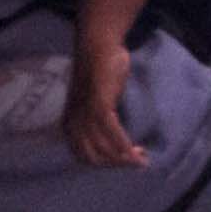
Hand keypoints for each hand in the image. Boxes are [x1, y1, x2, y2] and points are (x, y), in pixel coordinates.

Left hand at [63, 37, 146, 167]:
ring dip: (124, 158)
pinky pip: (112, 132)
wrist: (97, 47)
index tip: (127, 161)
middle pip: (94, 157)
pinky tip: (135, 150)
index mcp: (69, 126)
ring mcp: (85, 115)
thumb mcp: (93, 103)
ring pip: (103, 148)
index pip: (85, 157)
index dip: (107, 164)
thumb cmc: (100, 74)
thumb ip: (96, 121)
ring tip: (141, 159)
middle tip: (138, 162)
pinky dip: (124, 144)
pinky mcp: (98, 104)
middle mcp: (73, 124)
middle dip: (117, 164)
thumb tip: (113, 140)